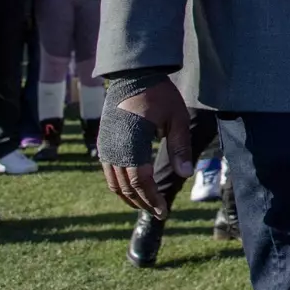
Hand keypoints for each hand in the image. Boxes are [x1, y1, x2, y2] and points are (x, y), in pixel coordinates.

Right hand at [100, 81, 190, 219]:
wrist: (133, 75)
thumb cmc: (160, 95)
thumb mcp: (177, 118)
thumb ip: (180, 147)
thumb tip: (186, 175)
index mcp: (132, 144)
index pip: (140, 182)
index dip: (152, 199)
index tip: (163, 212)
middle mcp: (114, 149)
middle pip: (126, 187)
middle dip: (142, 202)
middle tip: (158, 213)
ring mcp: (106, 146)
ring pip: (113, 182)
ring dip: (129, 197)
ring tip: (146, 205)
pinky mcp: (103, 142)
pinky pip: (108, 172)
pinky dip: (120, 185)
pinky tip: (134, 188)